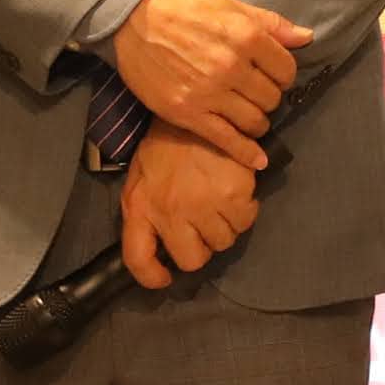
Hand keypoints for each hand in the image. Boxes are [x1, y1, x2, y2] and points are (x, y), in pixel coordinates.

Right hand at [115, 0, 305, 161]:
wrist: (133, 20)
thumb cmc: (184, 9)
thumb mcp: (230, 6)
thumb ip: (271, 24)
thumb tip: (307, 37)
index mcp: (246, 36)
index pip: (286, 70)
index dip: (283, 75)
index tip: (273, 76)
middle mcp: (232, 67)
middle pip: (271, 98)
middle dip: (268, 98)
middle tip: (256, 95)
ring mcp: (210, 93)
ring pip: (254, 121)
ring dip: (257, 122)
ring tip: (249, 116)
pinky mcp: (188, 113)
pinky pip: (227, 140)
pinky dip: (247, 153)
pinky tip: (258, 161)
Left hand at [118, 123, 260, 289]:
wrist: (195, 106)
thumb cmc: (165, 144)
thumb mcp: (140, 178)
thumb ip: (144, 212)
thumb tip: (158, 243)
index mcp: (139, 207)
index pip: (138, 259)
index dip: (152, 277)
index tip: (164, 278)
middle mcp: (170, 213)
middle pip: (192, 260)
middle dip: (200, 248)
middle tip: (203, 227)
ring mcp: (203, 206)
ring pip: (223, 242)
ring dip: (224, 228)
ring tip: (220, 205)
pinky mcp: (233, 194)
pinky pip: (245, 220)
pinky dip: (245, 211)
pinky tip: (236, 192)